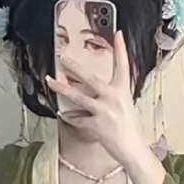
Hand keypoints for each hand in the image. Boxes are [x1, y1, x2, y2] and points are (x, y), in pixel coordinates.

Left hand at [46, 31, 147, 170]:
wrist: (132, 149)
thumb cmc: (129, 128)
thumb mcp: (125, 105)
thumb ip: (114, 92)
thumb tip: (98, 84)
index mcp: (123, 91)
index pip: (123, 66)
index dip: (121, 49)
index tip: (117, 34)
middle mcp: (113, 99)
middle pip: (91, 78)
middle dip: (74, 67)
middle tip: (63, 57)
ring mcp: (104, 112)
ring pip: (78, 97)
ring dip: (61, 88)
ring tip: (50, 81)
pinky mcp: (95, 126)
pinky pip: (77, 119)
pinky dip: (70, 117)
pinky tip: (63, 114)